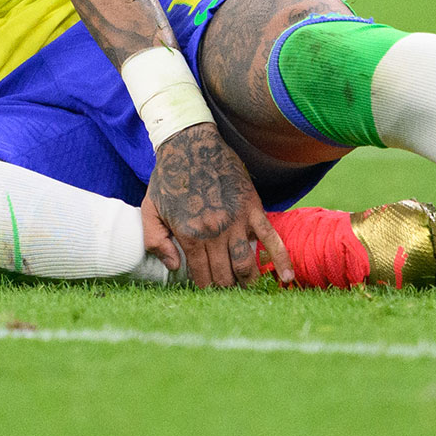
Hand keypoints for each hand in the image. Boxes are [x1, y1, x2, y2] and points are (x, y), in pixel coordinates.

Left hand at [141, 123, 291, 287]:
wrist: (191, 144)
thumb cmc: (169, 178)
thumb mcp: (149, 209)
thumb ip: (155, 242)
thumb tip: (173, 267)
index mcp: (189, 235)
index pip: (201, 275)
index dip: (205, 286)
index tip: (207, 289)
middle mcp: (215, 233)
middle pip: (225, 275)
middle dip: (225, 287)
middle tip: (227, 291)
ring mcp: (236, 221)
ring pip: (246, 264)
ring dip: (247, 281)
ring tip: (246, 287)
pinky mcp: (254, 208)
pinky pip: (272, 238)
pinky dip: (281, 260)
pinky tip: (286, 277)